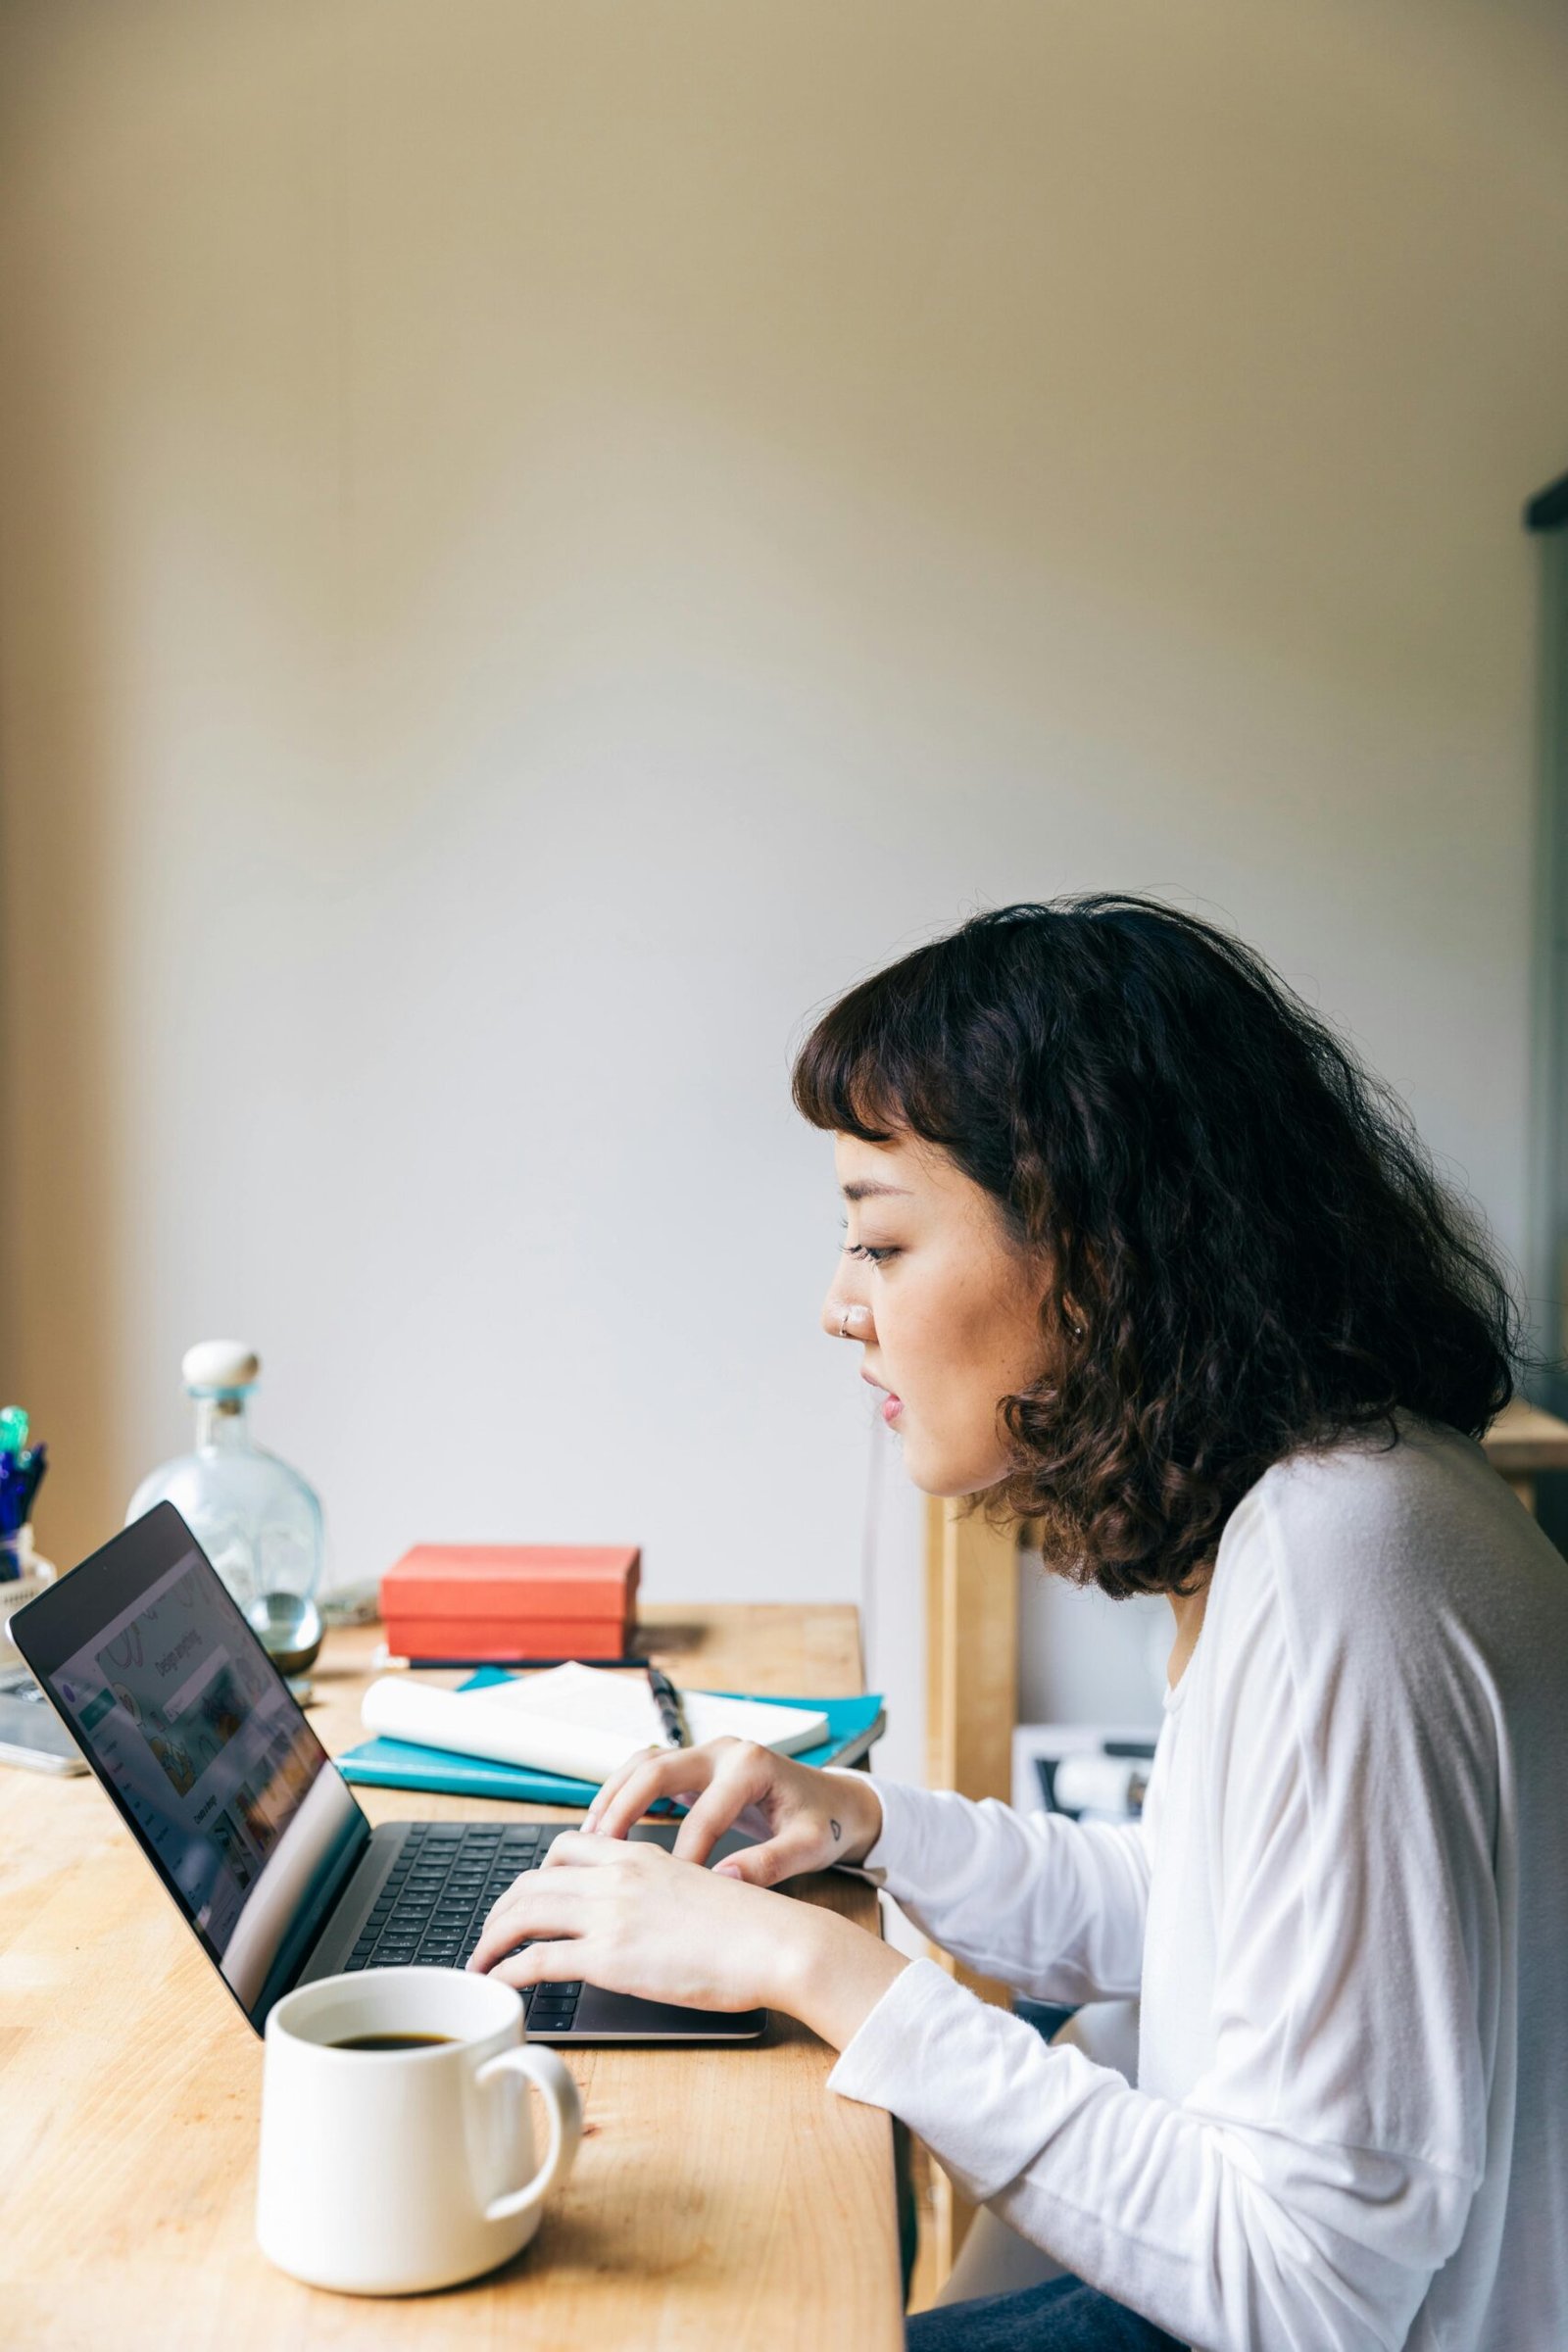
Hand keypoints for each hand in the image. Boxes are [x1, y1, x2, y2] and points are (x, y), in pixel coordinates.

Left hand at [465, 1833, 907, 2046]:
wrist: (777, 1942)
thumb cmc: (752, 1927)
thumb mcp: (695, 1889)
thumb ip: (657, 1893)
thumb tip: (640, 1920)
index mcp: (639, 1854)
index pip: (566, 1848)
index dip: (536, 1874)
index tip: (526, 1899)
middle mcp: (616, 1874)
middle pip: (532, 1878)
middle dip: (502, 1907)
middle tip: (492, 1933)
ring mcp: (610, 1913)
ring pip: (523, 1912)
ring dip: (492, 1937)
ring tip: (481, 1961)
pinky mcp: (609, 1956)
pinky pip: (537, 1959)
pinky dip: (508, 1971)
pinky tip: (500, 1984)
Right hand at [582, 1737, 883, 1884]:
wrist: (837, 1801)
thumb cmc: (825, 1824)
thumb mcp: (810, 1845)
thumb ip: (770, 1864)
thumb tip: (725, 1882)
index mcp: (751, 1766)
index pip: (704, 1813)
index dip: (682, 1854)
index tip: (664, 1893)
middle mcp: (723, 1750)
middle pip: (656, 1769)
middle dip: (623, 1809)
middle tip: (597, 1852)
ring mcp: (707, 1754)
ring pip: (643, 1764)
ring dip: (613, 1798)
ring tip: (588, 1841)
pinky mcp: (696, 1766)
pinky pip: (648, 1772)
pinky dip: (622, 1795)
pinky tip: (605, 1831)